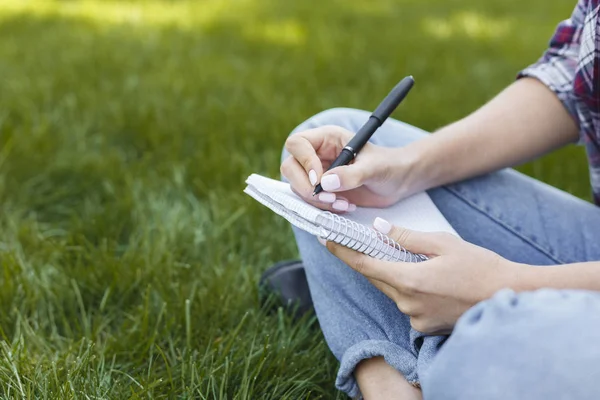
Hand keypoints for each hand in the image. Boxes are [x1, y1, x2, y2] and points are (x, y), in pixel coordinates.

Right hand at [280, 125, 417, 211]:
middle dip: (306, 187)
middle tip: (330, 198)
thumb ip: (351, 174)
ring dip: (317, 201)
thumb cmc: (388, 166)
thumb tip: (325, 183)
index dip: (303, 161)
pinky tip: (345, 207)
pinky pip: (309, 201)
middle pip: (290, 167)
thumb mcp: (374, 168)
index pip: (297, 144)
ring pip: (297, 187)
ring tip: (343, 204)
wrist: (398, 182)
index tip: (319, 180)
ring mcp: (316, 174)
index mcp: (326, 138)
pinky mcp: (321, 192)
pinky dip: (323, 208)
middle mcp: (316, 154)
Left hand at [324, 218, 532, 333]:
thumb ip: (408, 238)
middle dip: (365, 260)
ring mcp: (416, 318)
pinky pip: (406, 303)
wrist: (510, 296)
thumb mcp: (444, 243)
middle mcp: (408, 303)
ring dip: (390, 274)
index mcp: (409, 280)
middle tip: (355, 242)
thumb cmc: (480, 266)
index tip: (327, 239)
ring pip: (391, 290)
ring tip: (401, 256)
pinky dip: (406, 288)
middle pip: (375, 278)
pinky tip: (423, 277)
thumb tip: (379, 229)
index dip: (343, 252)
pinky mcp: (426, 326)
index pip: (365, 265)